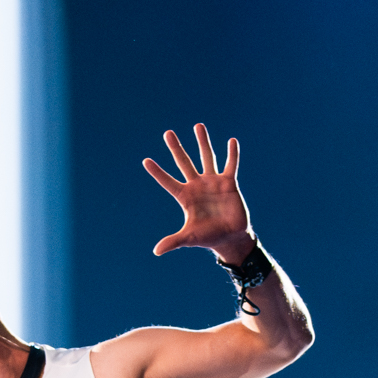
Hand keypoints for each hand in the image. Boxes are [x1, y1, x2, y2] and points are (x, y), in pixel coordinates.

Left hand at [143, 124, 253, 262]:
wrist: (230, 237)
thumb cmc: (208, 237)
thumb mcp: (189, 238)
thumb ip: (173, 241)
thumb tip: (156, 251)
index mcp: (185, 197)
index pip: (168, 182)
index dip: (157, 172)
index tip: (145, 161)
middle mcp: (197, 185)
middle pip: (184, 162)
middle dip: (176, 148)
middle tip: (167, 133)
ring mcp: (213, 182)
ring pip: (206, 157)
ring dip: (202, 142)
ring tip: (197, 125)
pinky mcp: (229, 183)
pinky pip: (231, 165)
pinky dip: (232, 154)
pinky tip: (231, 140)